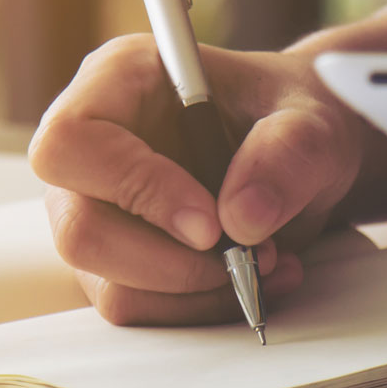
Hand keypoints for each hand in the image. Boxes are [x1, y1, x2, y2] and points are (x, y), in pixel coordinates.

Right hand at [29, 35, 366, 325]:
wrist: (302, 154)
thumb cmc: (290, 116)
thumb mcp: (313, 118)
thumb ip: (288, 152)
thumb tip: (241, 217)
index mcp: (117, 81)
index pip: (73, 142)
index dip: (133, 188)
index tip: (210, 224)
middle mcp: (91, 147)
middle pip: (77, 227)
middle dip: (169, 263)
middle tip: (245, 256)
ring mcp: (95, 207)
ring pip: (107, 281)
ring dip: (193, 290)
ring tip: (265, 263)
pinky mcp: (115, 258)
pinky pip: (135, 305)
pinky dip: (197, 306)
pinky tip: (249, 277)